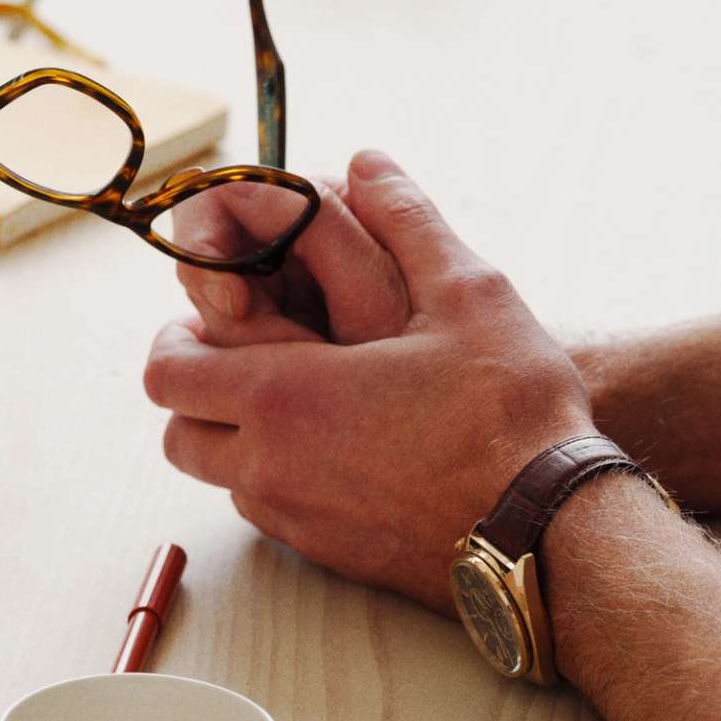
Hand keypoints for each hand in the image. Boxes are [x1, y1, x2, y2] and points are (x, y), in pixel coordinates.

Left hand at [146, 150, 594, 609]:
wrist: (551, 534)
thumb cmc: (511, 411)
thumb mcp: (467, 293)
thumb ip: (407, 221)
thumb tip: (369, 163)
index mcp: (281, 394)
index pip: (168, 371)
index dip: (177, 340)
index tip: (216, 316)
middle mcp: (268, 465)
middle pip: (177, 434)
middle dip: (196, 394)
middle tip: (245, 359)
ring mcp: (294, 519)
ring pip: (220, 478)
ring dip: (234, 440)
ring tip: (294, 402)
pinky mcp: (327, 557)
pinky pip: (269, 515)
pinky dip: (278, 482)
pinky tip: (338, 451)